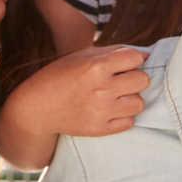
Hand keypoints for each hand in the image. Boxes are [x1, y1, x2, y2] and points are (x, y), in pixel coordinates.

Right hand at [9, 45, 149, 137]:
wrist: (37, 108)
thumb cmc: (60, 76)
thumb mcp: (83, 55)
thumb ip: (115, 52)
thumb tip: (145, 55)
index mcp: (96, 67)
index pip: (136, 58)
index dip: (132, 59)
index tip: (123, 64)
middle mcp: (101, 89)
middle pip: (142, 80)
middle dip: (134, 78)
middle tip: (120, 80)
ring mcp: (101, 111)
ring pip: (139, 103)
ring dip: (130, 98)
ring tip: (116, 96)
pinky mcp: (100, 129)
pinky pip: (129, 122)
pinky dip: (123, 116)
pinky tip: (110, 109)